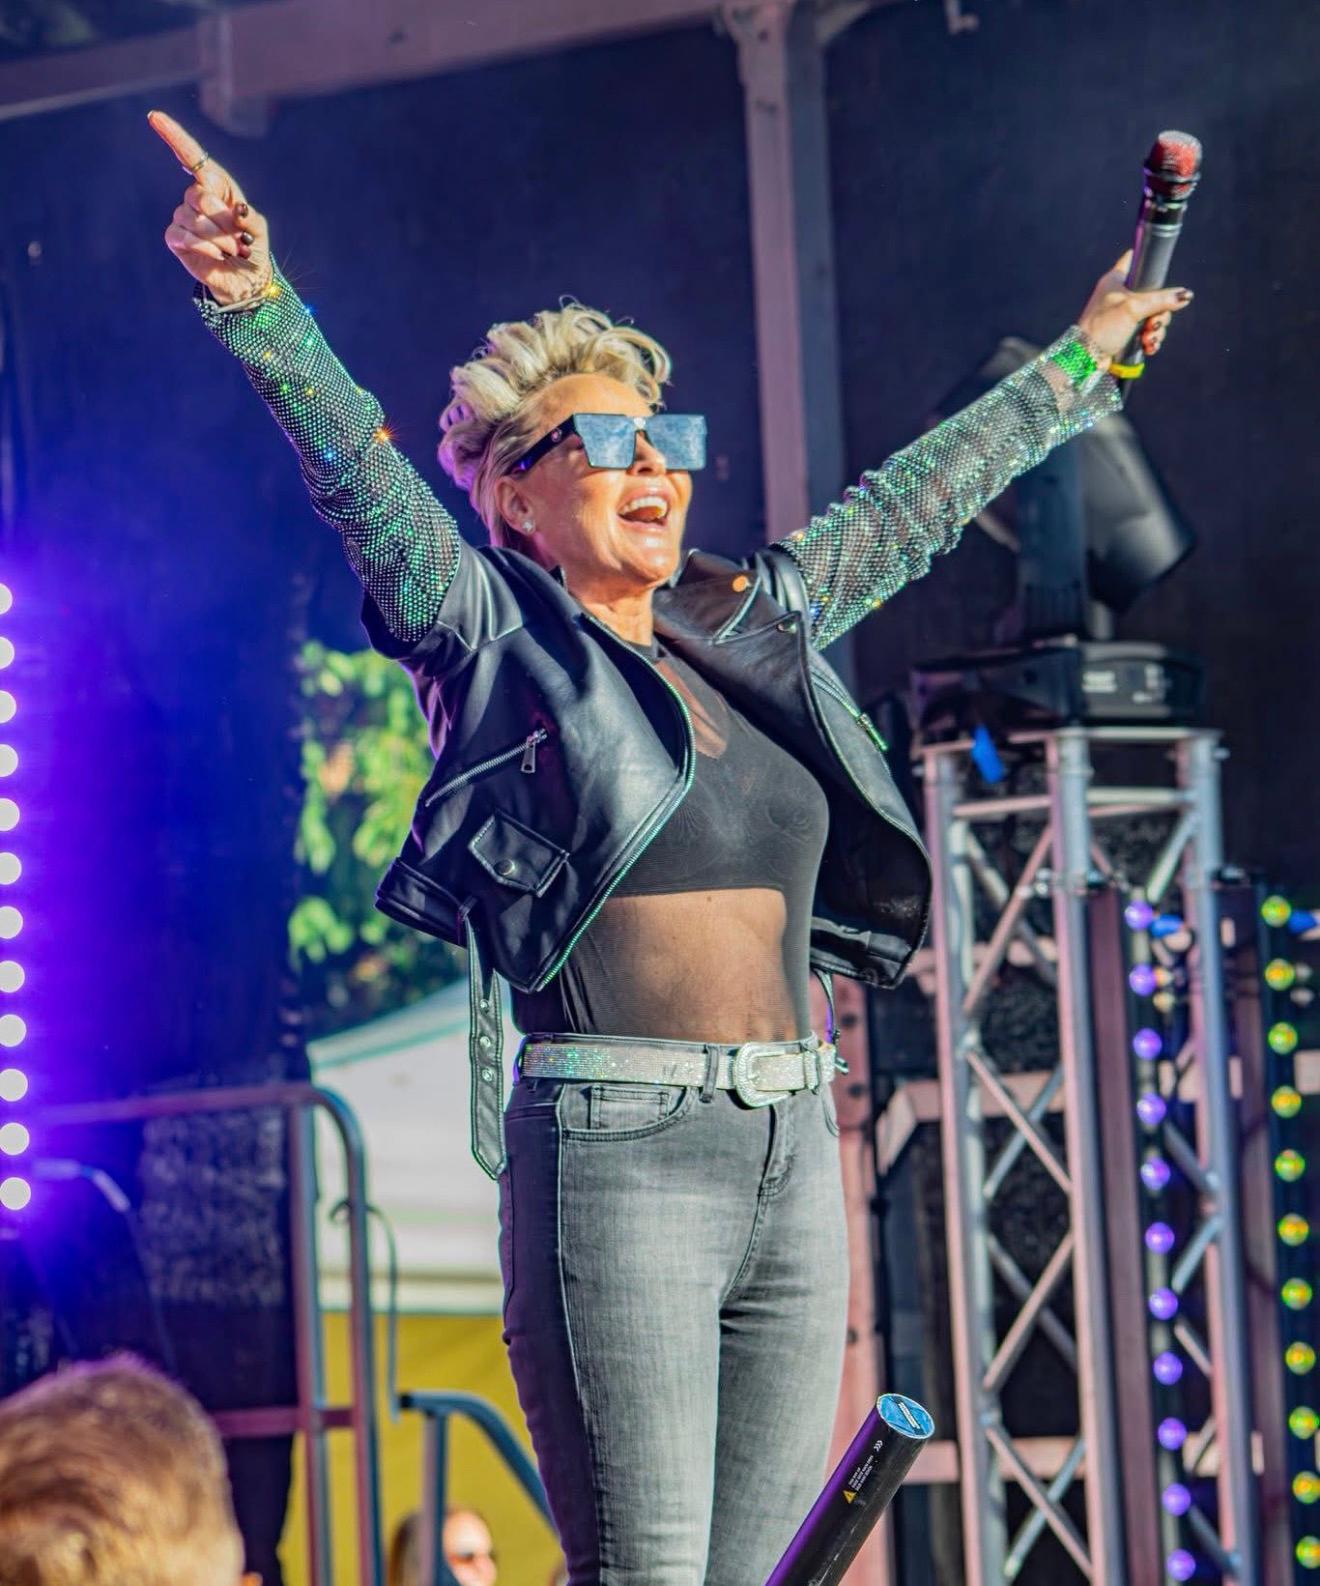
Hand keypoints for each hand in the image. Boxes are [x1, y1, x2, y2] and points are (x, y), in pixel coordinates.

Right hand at [149, 110, 272, 305]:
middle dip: (223, 220)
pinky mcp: (175, 238)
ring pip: (195, 219)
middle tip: (238, 238)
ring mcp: (183, 216)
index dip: (174, 136)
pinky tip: (217, 255)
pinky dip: (206, 247)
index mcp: (216, 185)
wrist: (246, 279)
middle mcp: (196, 197)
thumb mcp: (258, 228)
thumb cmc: (252, 247)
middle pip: (200, 195)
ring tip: (231, 249)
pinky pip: (186, 236)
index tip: (154, 116)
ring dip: (219, 238)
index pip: (191, 156)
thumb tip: (235, 210)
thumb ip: (248, 216)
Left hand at [1076, 249, 1192, 365]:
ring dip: (1156, 329)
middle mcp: (1119, 294)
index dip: (1148, 259)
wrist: (1085, 358)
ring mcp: (1123, 314)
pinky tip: (1149, 347)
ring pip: (1153, 315)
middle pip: (1153, 294)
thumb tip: (1185, 295)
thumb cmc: (1103, 327)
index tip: (1159, 267)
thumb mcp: (1133, 308)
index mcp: (1116, 279)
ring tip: (1149, 339)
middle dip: (1160, 312)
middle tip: (1154, 323)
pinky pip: (1147, 331)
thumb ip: (1160, 299)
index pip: (1135, 258)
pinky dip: (1151, 339)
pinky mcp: (1126, 332)